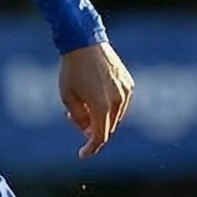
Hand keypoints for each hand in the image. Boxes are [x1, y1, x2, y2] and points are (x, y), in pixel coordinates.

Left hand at [59, 41, 133, 158]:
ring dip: (101, 117)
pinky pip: (120, 102)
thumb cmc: (72, 70)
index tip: (82, 154)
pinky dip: (109, 105)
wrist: (84, 42)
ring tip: (83, 104)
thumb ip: (79, 118)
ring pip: (115, 116)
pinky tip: (95, 95)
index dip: (91, 148)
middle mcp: (117, 101)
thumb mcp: (67, 97)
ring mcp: (125, 92)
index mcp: (101, 107)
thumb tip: (89, 131)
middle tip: (75, 119)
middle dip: (93, 129)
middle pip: (108, 127)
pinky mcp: (128, 83)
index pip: (100, 137)